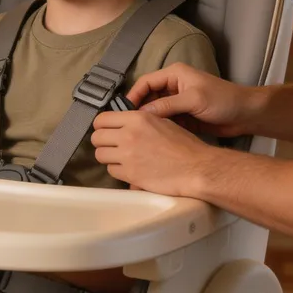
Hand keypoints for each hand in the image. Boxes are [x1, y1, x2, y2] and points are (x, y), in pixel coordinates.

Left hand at [91, 110, 214, 196]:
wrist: (196, 167)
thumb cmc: (184, 145)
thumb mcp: (161, 122)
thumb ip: (139, 121)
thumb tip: (122, 124)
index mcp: (137, 118)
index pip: (102, 119)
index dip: (102, 125)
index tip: (106, 130)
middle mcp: (128, 135)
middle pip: (96, 137)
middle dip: (102, 141)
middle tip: (112, 145)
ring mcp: (127, 155)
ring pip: (100, 154)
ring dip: (108, 156)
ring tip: (120, 158)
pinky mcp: (130, 174)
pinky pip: (111, 170)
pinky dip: (117, 170)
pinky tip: (129, 168)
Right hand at [125, 63, 258, 137]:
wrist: (246, 115)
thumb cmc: (223, 100)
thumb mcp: (194, 100)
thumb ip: (167, 105)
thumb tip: (142, 113)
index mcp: (174, 74)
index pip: (145, 83)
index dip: (133, 96)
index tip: (124, 112)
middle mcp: (173, 86)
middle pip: (147, 97)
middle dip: (138, 110)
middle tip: (128, 126)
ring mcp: (177, 102)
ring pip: (154, 111)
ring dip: (147, 121)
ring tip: (136, 134)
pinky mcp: (182, 116)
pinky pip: (164, 121)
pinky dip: (158, 128)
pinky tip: (151, 138)